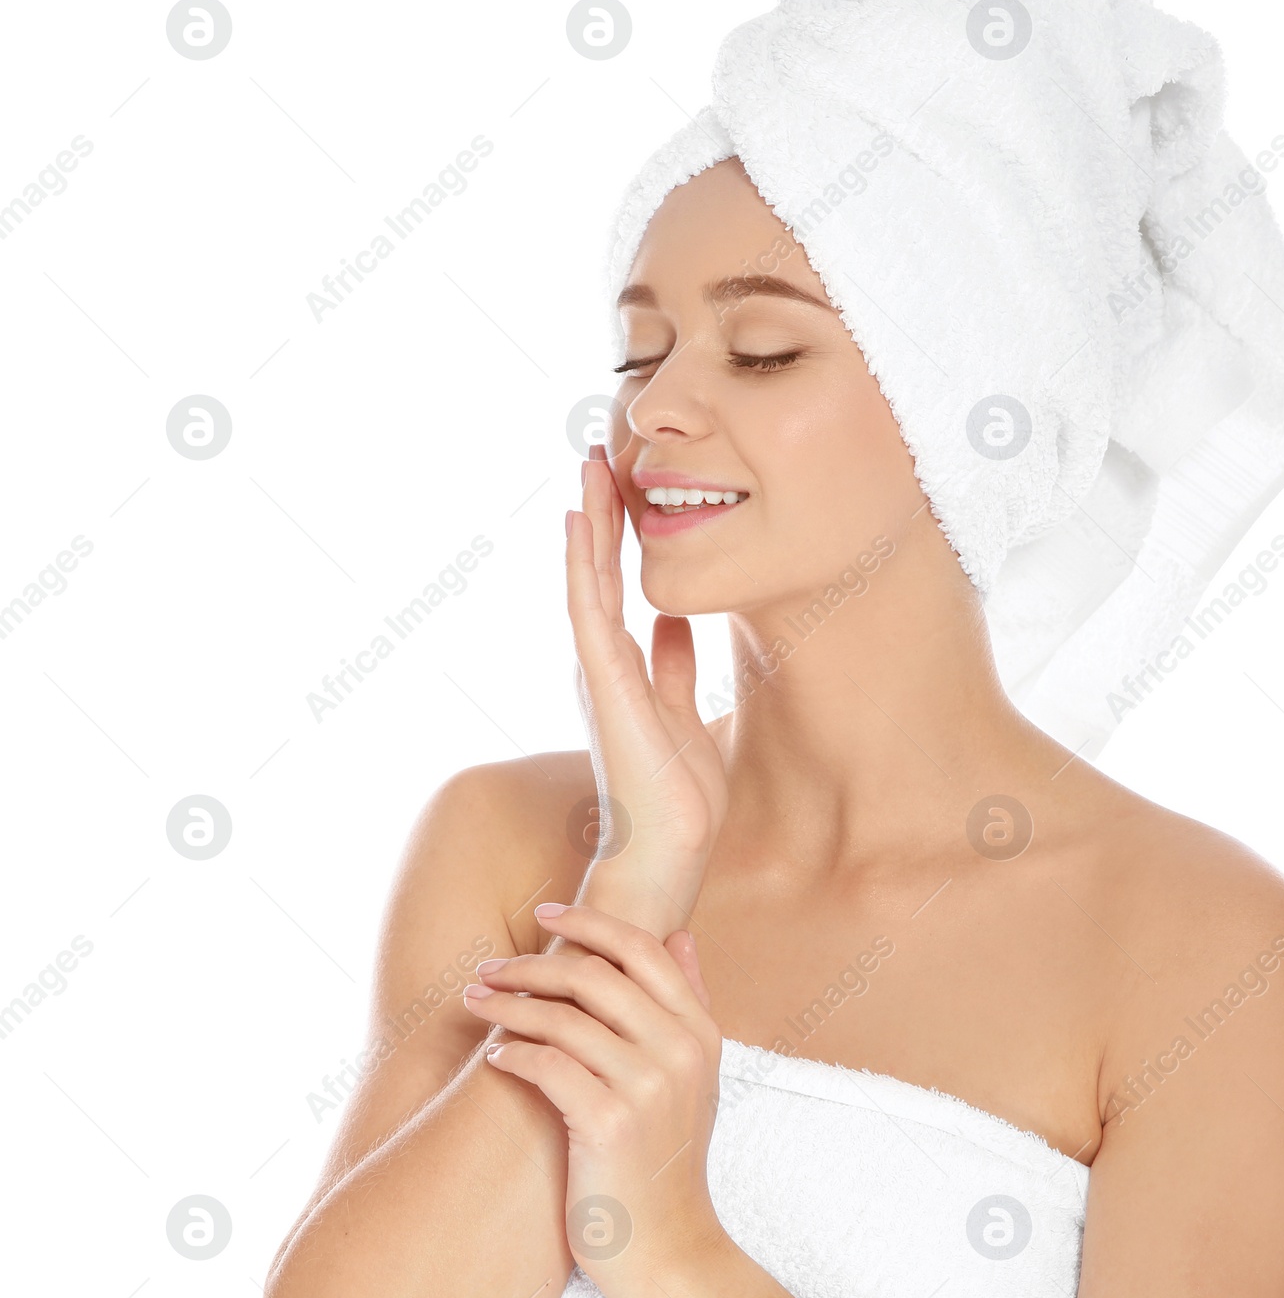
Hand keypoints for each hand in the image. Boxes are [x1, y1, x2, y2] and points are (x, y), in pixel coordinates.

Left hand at [464, 903, 728, 1292]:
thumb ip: (689, 1002)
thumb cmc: (668, 1157)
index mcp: (700, 1031)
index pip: (643, 948)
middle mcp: (679, 1050)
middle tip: (490, 967)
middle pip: (596, 974)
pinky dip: (513, 1054)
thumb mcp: (697, 1075)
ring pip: (564, 1017)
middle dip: (534, 963)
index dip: (590, 922)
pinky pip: (548, 1066)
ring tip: (476, 1002)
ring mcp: (648, 1086)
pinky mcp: (610, 1123)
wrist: (669, 1247)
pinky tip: (494, 1057)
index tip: (544, 913)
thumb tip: (682, 934)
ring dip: (509, 1005)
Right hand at [566, 443, 727, 927]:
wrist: (672, 847)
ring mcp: (598, 670)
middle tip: (597, 450)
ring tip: (589, 465)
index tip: (621, 480)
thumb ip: (674, 662)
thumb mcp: (685, 708)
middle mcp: (602, 662)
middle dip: (600, 510)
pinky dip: (585, 563)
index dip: (618, 532)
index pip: (617, 583)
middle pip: (597, 571)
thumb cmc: (679, 790)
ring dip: (590, 520)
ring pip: (588, 578)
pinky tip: (584, 519)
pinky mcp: (605, 683)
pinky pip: (590, 610)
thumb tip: (674, 618)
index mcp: (622, 665)